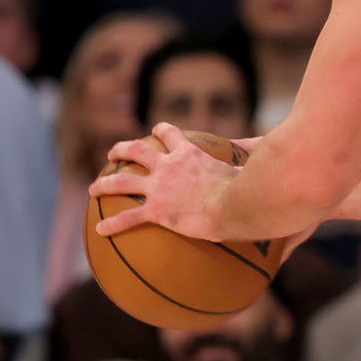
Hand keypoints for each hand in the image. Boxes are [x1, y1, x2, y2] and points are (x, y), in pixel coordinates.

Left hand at [88, 123, 239, 240]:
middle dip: (121, 150)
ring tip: (93, 188)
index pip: (171, 134)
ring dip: (104, 184)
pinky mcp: (156, 210)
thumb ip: (251, 151)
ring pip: (122, 182)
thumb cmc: (247, 186)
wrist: (235, 204)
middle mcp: (168, 166)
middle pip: (137, 150)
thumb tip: (267, 147)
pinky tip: (100, 230)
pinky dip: (112, 224)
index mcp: (189, 154)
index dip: (161, 130)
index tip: (155, 130)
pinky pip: (128, 218)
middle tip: (113, 154)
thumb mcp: (249, 162)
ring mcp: (159, 188)